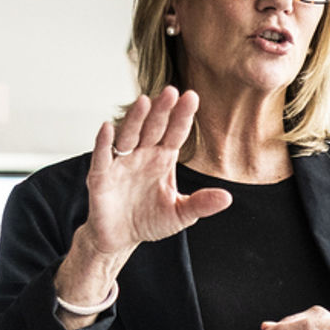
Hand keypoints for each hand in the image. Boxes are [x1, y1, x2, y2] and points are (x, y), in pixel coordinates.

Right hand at [67, 88, 230, 297]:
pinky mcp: (101, 177)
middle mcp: (142, 155)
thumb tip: (227, 198)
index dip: (182, 116)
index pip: (175, 133)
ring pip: (129, 136)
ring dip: (135, 119)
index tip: (192, 97)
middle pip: (153, 128)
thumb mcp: (180, 214)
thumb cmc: (149, 221)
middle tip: (171, 91)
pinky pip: (102, 157)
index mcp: (163, 159)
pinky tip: (108, 128)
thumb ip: (201, 204)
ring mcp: (121, 163)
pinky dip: (103, 143)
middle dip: (162, 111)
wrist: (120, 238)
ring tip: (145, 102)